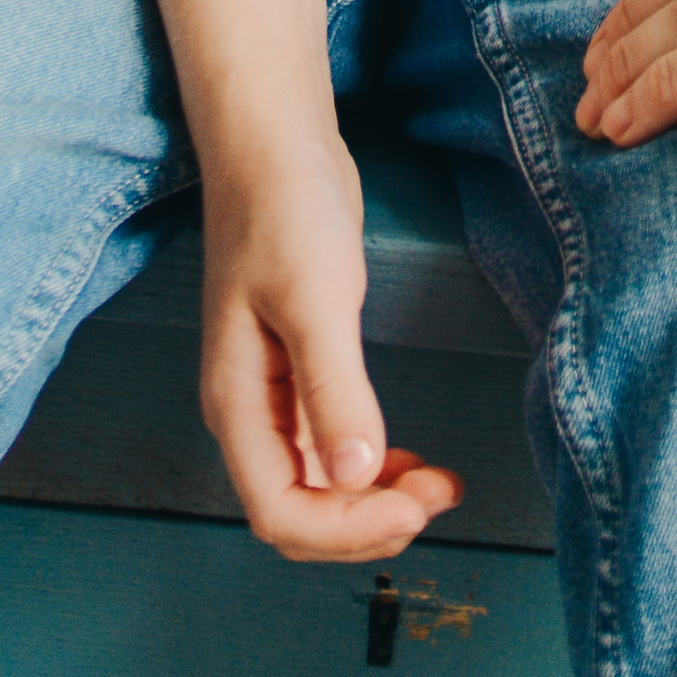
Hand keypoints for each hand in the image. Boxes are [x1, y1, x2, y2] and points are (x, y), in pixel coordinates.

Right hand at [197, 134, 462, 561]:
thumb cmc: (284, 208)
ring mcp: (273, 393)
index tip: (415, 509)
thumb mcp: (314, 296)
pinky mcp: (300, 369)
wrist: (275, 145)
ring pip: (318, 487)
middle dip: (367, 523)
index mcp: (238, 403)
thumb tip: (355, 475)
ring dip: (374, 500)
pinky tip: (408, 458)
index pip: (280, 513)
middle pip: (299, 513)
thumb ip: (332, 389)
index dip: (346, 530)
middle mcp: (249, 411)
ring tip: (437, 486)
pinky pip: (330, 447)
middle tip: (438, 499)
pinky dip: (371, 465)